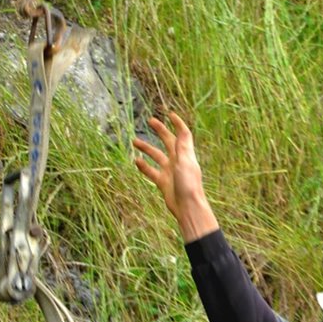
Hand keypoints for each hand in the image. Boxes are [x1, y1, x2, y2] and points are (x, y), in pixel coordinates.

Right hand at [132, 113, 217, 240]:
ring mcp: (169, 171)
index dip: (177, 124)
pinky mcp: (162, 181)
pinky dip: (144, 166)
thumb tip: (182, 130)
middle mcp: (178, 160)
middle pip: (168, 141)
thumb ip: (182, 147)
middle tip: (150, 121)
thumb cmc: (188, 185)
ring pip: (156, 155)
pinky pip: (151, 171)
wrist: (187, 207)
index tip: (169, 114)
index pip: (183, 135)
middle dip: (160, 131)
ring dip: (146, 148)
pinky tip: (136, 161)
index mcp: (185, 154)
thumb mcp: (185, 163)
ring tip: (134, 141)